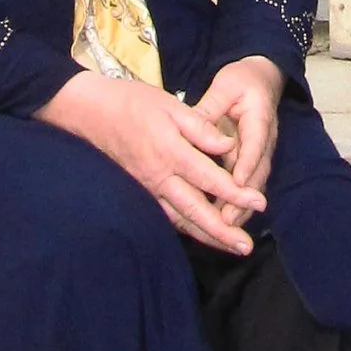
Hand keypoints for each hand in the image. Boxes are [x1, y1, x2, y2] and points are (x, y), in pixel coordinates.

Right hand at [36, 70, 266, 252]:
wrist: (89, 112)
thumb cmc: (132, 102)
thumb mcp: (170, 105)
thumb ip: (200, 128)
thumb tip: (229, 147)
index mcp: (171, 153)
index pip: (210, 180)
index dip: (237, 193)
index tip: (261, 203)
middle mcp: (160, 177)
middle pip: (196, 211)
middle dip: (223, 230)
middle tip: (246, 246)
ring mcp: (148, 187)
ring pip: (180, 219)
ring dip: (206, 235)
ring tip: (229, 248)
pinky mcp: (140, 189)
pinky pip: (165, 215)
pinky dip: (184, 227)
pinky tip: (198, 233)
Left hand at [194, 56, 284, 219]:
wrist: (263, 78)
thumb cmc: (242, 80)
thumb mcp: (225, 86)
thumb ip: (210, 107)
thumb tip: (193, 126)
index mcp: (259, 119)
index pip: (254, 144)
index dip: (246, 165)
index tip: (236, 183)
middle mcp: (264, 141)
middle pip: (257, 173)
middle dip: (243, 197)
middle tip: (227, 220)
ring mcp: (260, 152)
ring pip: (253, 183)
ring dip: (241, 206)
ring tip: (224, 227)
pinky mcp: (252, 160)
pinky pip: (246, 183)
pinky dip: (238, 201)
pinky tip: (222, 219)